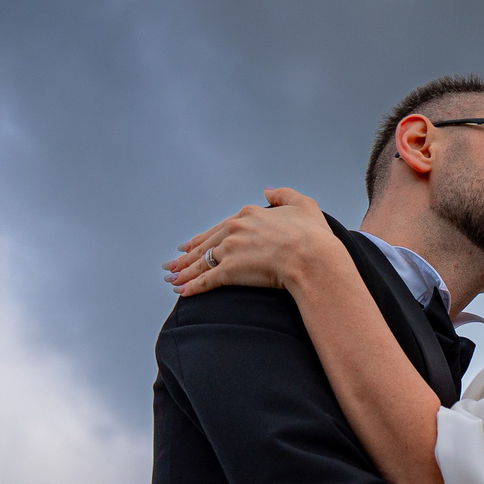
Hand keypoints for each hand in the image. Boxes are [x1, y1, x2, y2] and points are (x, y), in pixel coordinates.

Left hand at [166, 188, 343, 295]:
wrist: (311, 257)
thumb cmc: (312, 235)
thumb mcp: (303, 204)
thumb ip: (284, 194)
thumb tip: (268, 190)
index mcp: (249, 215)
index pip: (222, 227)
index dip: (207, 236)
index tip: (193, 243)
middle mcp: (235, 229)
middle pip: (205, 244)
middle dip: (187, 255)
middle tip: (173, 262)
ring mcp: (230, 250)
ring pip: (201, 261)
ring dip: (184, 271)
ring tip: (171, 277)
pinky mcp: (229, 271)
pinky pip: (205, 280)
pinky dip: (191, 287)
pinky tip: (181, 292)